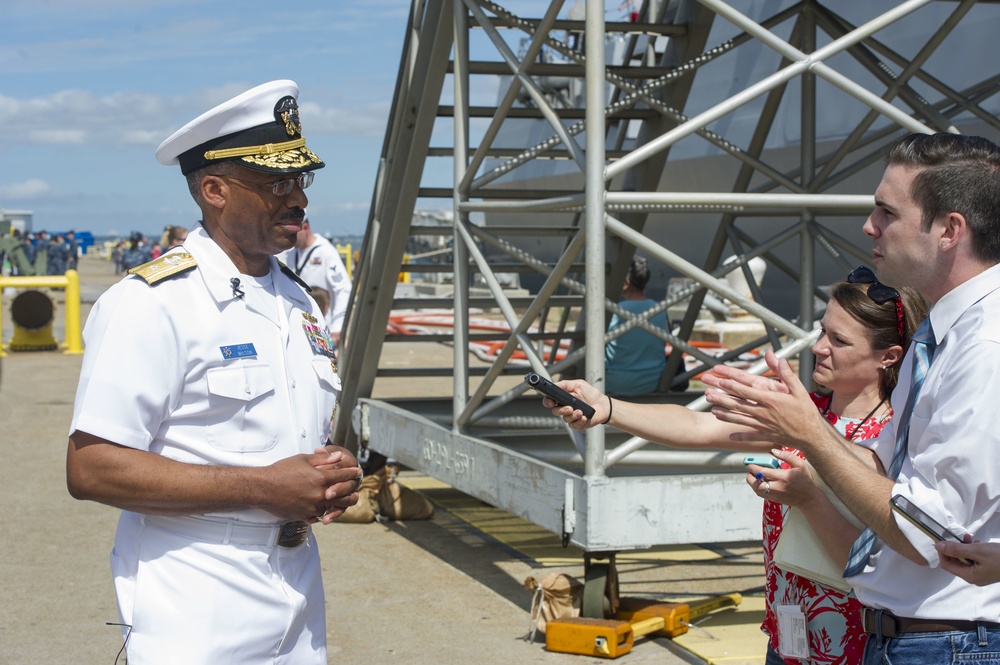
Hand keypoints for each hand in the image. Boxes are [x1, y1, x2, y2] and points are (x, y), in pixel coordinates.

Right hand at [262, 448, 359, 523]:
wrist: (263, 488)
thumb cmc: (281, 471)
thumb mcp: (303, 459)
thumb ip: (323, 459)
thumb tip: (339, 456)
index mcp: (321, 479)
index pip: (343, 476)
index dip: (352, 473)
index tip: (357, 472)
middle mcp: (320, 495)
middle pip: (345, 496)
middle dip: (351, 492)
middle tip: (354, 489)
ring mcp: (313, 507)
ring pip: (334, 508)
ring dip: (339, 503)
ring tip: (343, 499)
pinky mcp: (305, 516)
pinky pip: (320, 515)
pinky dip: (324, 512)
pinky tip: (325, 508)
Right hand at [542, 379, 606, 428]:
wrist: (603, 404)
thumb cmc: (591, 394)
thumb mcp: (578, 384)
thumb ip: (565, 384)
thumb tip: (554, 385)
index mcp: (563, 398)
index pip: (550, 401)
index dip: (548, 402)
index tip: (551, 402)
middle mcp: (565, 408)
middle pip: (555, 411)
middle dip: (561, 410)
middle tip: (569, 408)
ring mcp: (571, 417)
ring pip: (565, 419)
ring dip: (572, 415)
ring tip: (581, 412)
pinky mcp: (577, 424)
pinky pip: (573, 425)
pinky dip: (579, 421)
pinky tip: (584, 417)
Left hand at [703, 350, 824, 450]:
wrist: (813, 436)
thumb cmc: (807, 412)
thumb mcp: (799, 390)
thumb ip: (786, 374)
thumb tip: (778, 358)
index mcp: (770, 400)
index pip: (747, 391)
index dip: (732, 385)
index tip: (720, 380)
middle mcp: (764, 412)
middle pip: (738, 405)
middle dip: (722, 399)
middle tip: (708, 394)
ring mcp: (763, 425)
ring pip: (740, 419)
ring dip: (725, 415)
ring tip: (712, 411)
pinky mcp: (766, 435)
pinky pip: (751, 436)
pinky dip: (740, 436)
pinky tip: (730, 436)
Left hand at [745, 448, 821, 506]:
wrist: (809, 498)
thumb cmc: (805, 480)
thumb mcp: (800, 464)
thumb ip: (787, 456)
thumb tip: (773, 451)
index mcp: (783, 477)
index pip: (763, 472)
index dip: (753, 467)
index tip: (750, 463)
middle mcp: (778, 487)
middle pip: (757, 484)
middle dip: (750, 476)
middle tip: (750, 471)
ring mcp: (775, 495)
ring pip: (757, 490)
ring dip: (752, 483)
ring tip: (753, 476)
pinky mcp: (774, 500)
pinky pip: (761, 494)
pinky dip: (757, 488)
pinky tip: (760, 482)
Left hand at [935, 538, 999, 585]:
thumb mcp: (978, 551)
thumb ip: (957, 549)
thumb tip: (938, 546)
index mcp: (970, 576)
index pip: (947, 565)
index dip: (942, 552)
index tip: (942, 539)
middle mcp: (974, 578)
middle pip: (956, 562)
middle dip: (955, 548)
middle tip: (962, 537)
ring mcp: (982, 574)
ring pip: (965, 559)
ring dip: (965, 548)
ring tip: (971, 539)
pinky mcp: (988, 569)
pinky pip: (975, 560)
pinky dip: (974, 551)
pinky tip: (979, 543)